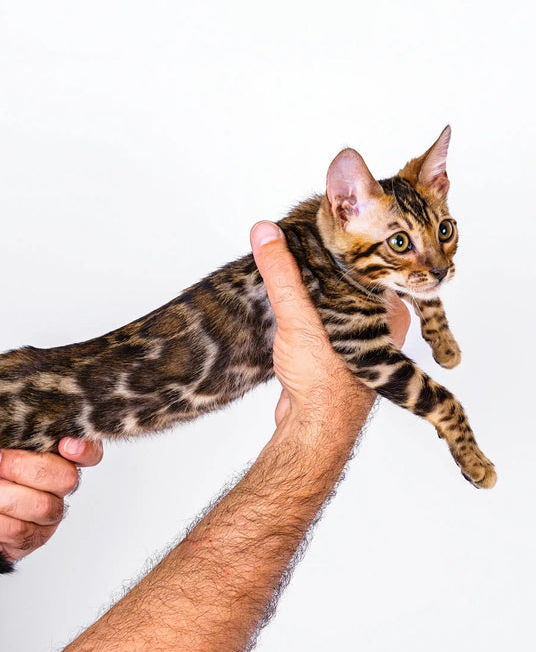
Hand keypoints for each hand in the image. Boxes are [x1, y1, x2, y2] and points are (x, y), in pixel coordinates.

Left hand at [0, 431, 102, 569]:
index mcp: (45, 454)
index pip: (86, 451)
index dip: (84, 448)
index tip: (64, 445)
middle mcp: (52, 487)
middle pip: (66, 478)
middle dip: (25, 470)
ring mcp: (42, 517)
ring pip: (42, 508)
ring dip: (0, 497)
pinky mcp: (25, 543)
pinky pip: (18, 534)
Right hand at [250, 221, 409, 430]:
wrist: (315, 428)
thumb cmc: (322, 379)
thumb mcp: (298, 315)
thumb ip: (283, 272)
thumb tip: (266, 232)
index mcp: (385, 307)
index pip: (367, 260)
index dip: (343, 240)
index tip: (319, 223)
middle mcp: (379, 322)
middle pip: (350, 278)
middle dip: (325, 263)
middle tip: (299, 242)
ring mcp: (359, 340)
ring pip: (337, 300)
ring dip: (316, 288)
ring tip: (291, 266)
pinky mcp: (336, 354)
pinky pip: (325, 321)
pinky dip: (309, 310)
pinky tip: (290, 305)